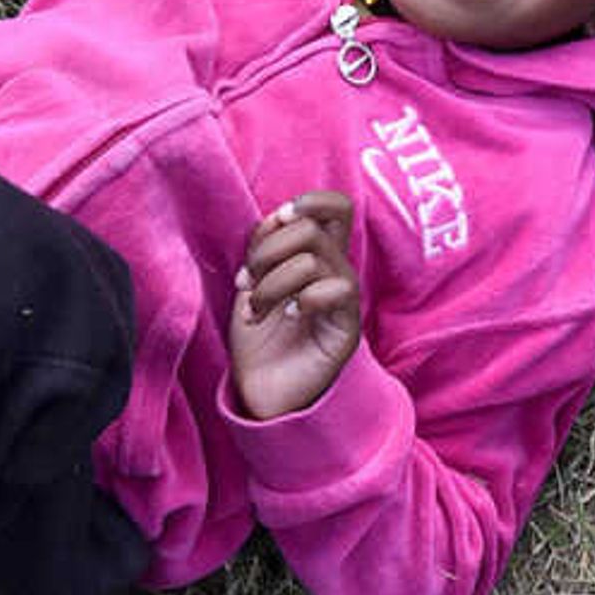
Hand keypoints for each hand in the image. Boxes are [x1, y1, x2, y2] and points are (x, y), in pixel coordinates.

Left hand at [227, 191, 362, 421]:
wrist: (261, 392)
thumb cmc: (258, 340)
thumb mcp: (252, 283)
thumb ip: (264, 248)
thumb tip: (276, 218)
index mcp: (316, 257)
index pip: (335, 207)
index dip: (307, 203)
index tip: (274, 224)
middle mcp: (335, 272)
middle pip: (314, 227)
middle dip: (267, 249)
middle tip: (248, 281)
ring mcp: (343, 300)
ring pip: (311, 259)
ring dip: (271, 284)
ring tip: (257, 311)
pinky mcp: (346, 328)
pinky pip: (337, 290)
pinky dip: (304, 299)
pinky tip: (289, 318)